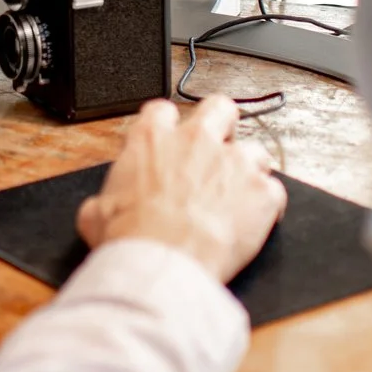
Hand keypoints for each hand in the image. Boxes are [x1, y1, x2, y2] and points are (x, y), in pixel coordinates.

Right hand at [78, 97, 285, 283]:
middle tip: (219, 148)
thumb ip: (104, 201)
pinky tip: (256, 222)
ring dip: (249, 169)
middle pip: (220, 107)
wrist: (163, 263)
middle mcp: (196, 140)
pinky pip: (274, 191)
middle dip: (223, 124)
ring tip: (240, 195)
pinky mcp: (262, 192)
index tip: (170, 141)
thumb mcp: (96, 216)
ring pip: (255, 149)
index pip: (162, 111)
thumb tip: (99, 211)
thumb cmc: (130, 240)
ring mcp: (234, 162)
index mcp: (152, 139)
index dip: (168, 126)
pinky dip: (267, 206)